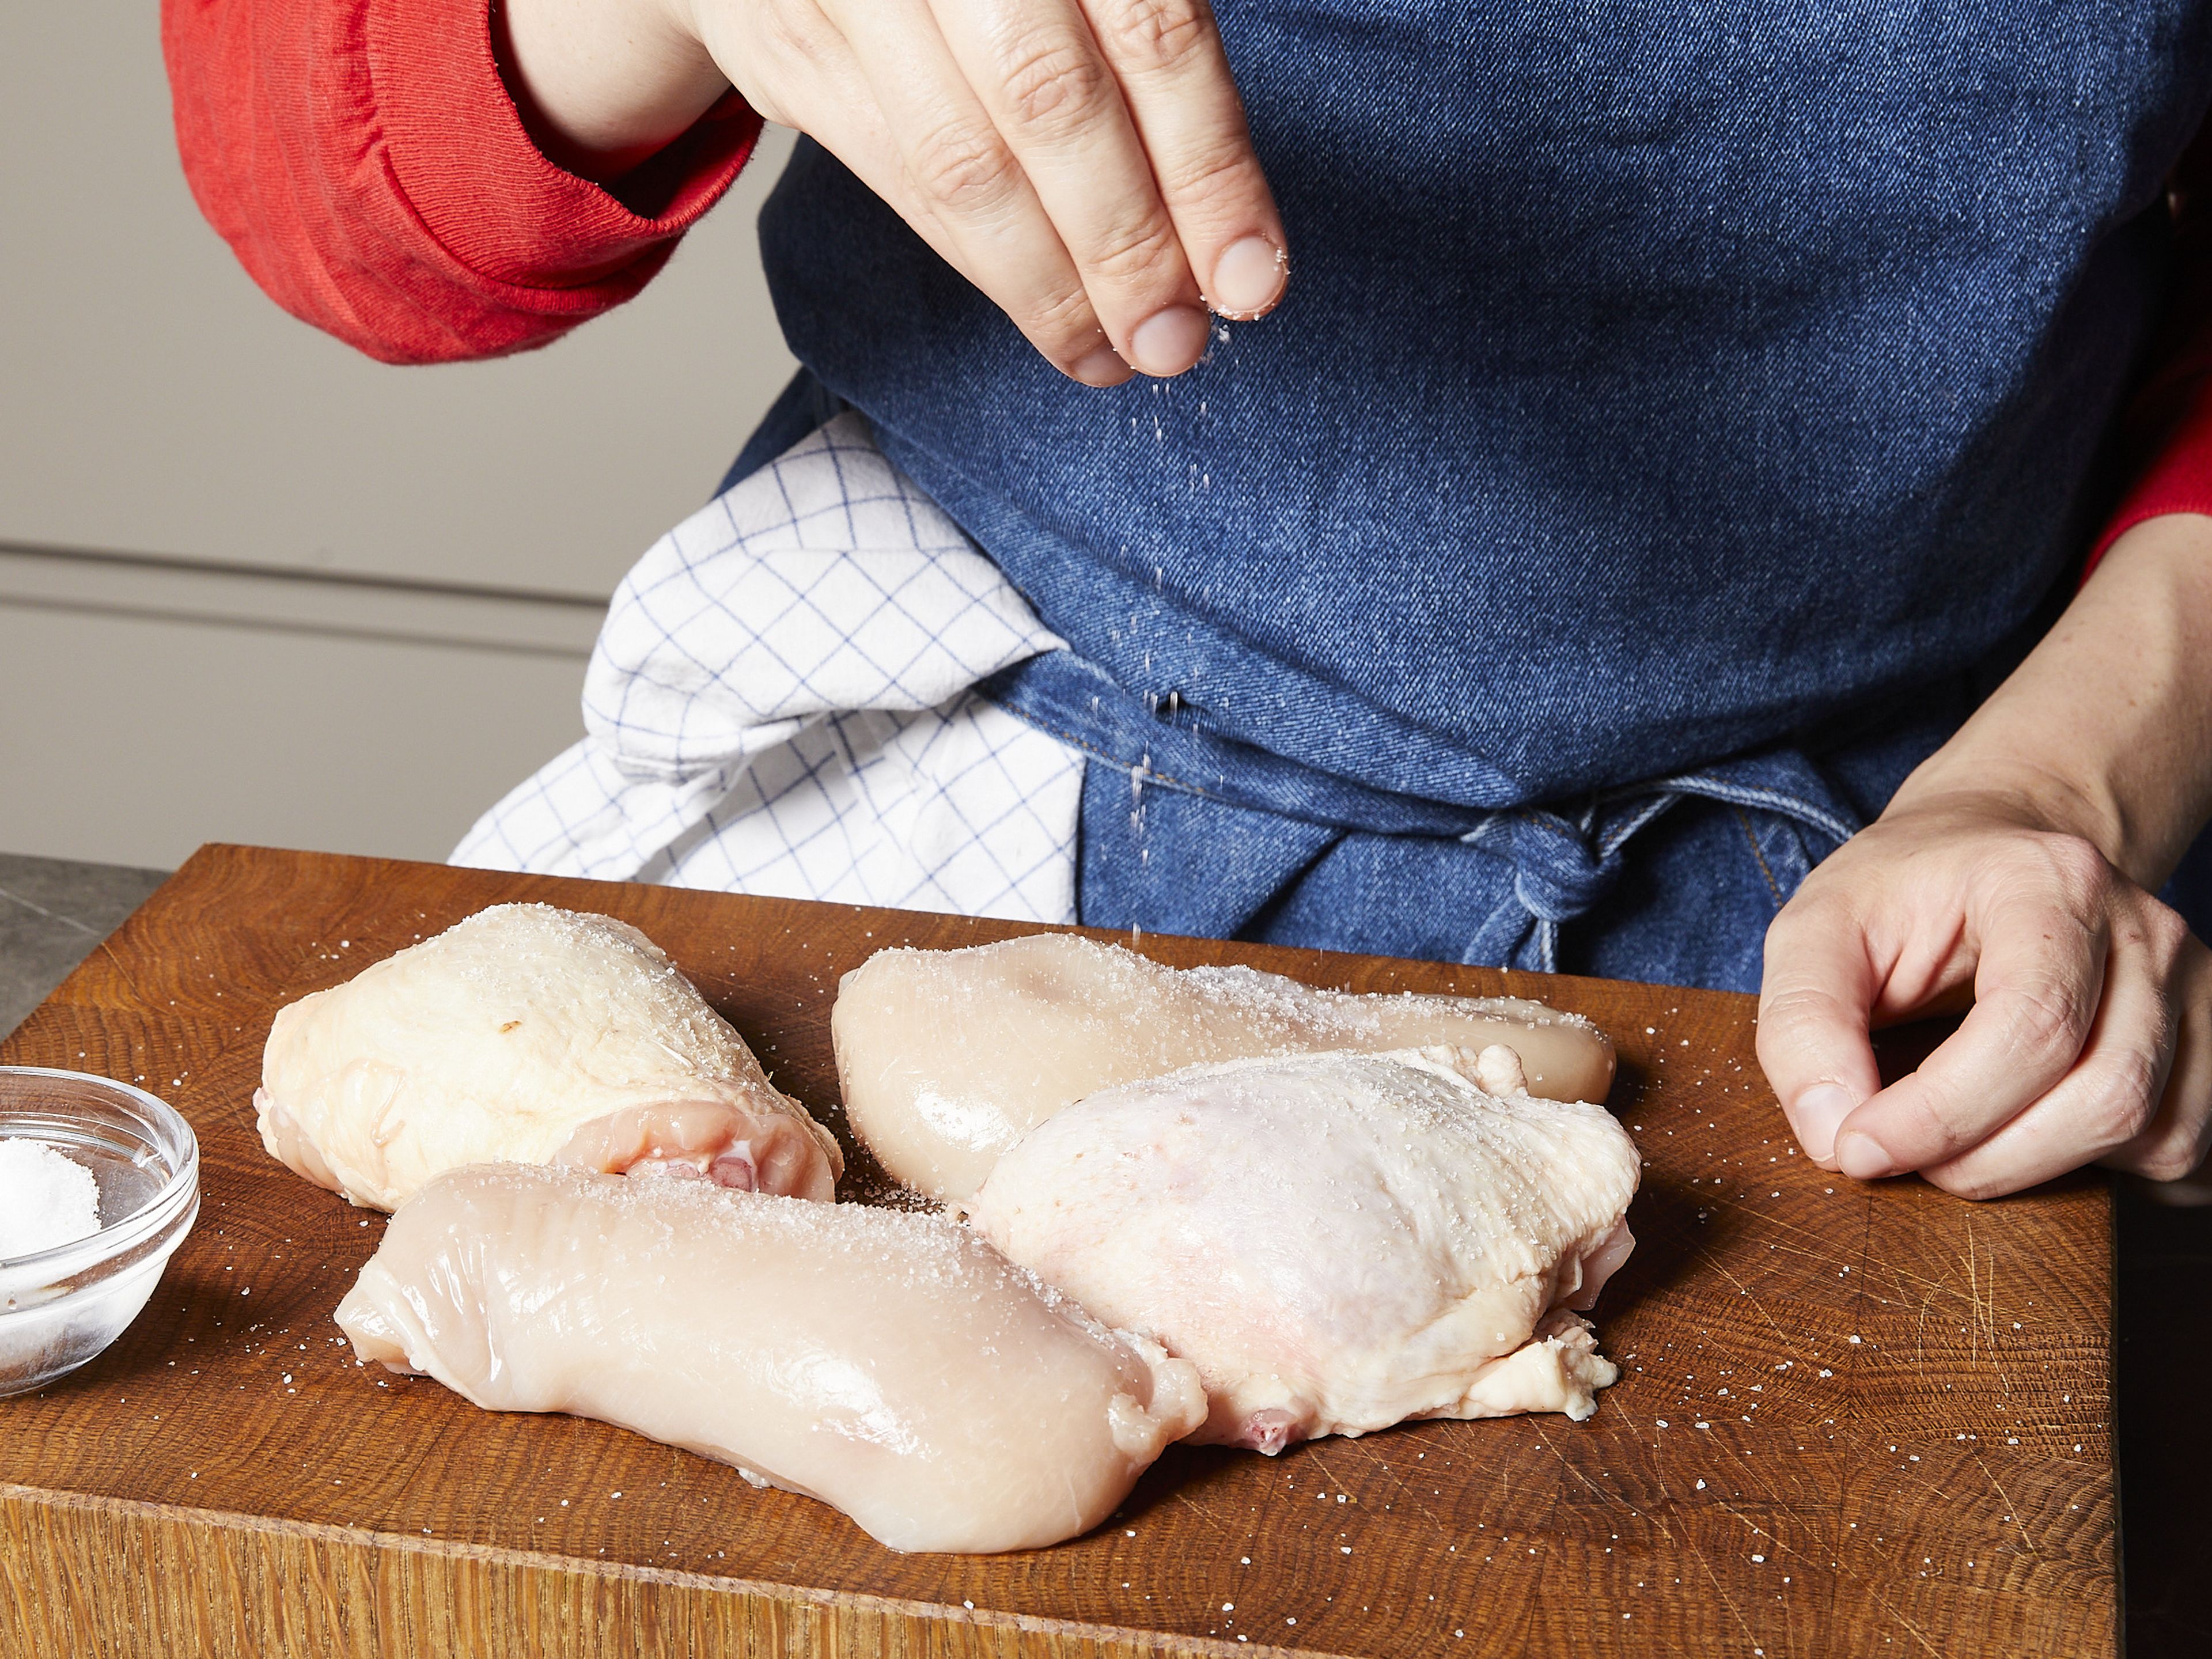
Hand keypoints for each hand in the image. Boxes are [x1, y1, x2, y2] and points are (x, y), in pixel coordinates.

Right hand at [500, 0, 1287, 383]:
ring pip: (964, 162)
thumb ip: (1147, 52)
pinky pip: (900, 179)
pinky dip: (981, 263)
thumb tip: (1231, 237)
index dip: (1208, 170)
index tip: (1251, 280)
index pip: (1155, 37)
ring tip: (1112, 354)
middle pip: (1053, 106)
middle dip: (1126, 246)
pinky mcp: (794, 47)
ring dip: (1050, 285)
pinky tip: (1044, 314)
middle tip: (1174, 343)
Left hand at [1757, 786, 2211, 1197]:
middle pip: (2102, 1094)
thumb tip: (1833, 1135)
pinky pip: (2177, 1148)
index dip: (1941, 1114)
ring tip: (1952, 1144)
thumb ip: (1804, 1025)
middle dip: (1983, 1158)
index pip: (2031, 1027)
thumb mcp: (1816, 929)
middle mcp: (2144, 933)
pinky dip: (2096, 1170)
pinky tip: (2023, 1139)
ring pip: (2147, 1134)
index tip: (1858, 1146)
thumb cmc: (1902, 892)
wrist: (1988, 852)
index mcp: (2048, 884)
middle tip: (1899, 1153)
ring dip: (2032, 1171)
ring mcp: (2189, 990)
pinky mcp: (2204, 1042)